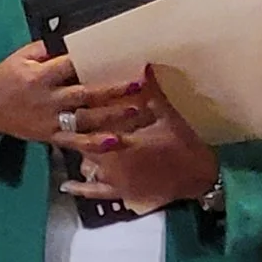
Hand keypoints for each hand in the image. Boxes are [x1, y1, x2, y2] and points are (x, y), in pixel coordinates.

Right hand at [0, 42, 149, 147]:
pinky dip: (96, 144)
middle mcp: (48, 100)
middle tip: (138, 86)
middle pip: (85, 95)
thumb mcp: (21, 57)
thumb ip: (46, 48)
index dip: (92, 61)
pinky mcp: (51, 137)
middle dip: (113, 91)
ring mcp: (51, 121)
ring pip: (86, 121)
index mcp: (39, 76)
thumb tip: (71, 37)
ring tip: (138, 111)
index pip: (69, 67)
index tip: (117, 55)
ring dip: (113, 117)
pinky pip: (76, 142)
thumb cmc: (6, 78)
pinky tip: (116, 141)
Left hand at [61, 75, 219, 213]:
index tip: (68, 105)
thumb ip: (152, 92)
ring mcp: (114, 180)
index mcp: (121, 138)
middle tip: (64, 123)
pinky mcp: (120, 194)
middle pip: (82, 145)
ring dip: (79, 157)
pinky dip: (79, 188)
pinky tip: (66, 185)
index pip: (89, 124)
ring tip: (69, 145)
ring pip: (85, 166)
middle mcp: (111, 160)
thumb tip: (144, 67)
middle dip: (74, 134)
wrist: (197, 177)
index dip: (78, 115)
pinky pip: (93, 192)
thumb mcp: (167, 114)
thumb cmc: (183, 144)